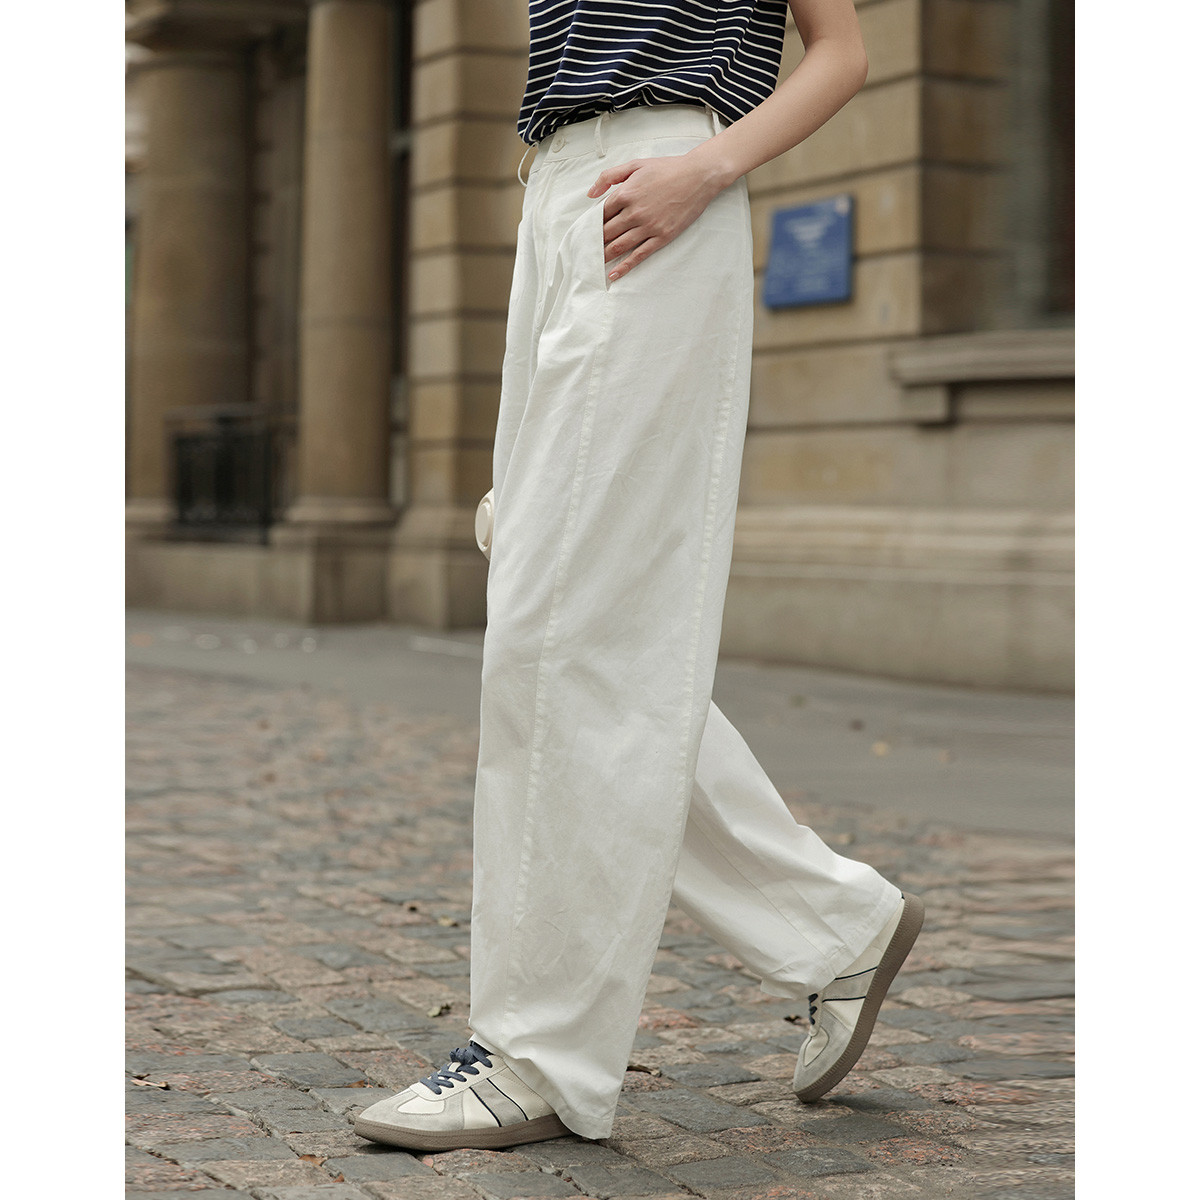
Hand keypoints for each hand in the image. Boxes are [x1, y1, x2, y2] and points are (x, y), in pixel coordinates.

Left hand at [586, 151, 726, 282]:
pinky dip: (624, 267)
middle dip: (594, 243)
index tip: (587, 231)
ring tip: (594, 264)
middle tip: (586, 251)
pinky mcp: (661, 237)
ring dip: (604, 257)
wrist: (698, 176)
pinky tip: (614, 274)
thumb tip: (590, 193)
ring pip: (619, 246)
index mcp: (626, 193)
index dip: (592, 223)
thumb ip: (609, 176)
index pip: (601, 214)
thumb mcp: (635, 164)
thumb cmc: (668, 169)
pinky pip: (639, 255)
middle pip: (606, 232)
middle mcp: (634, 212)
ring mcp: (648, 227)